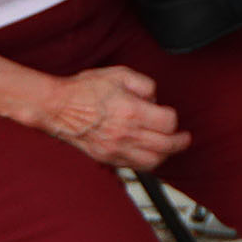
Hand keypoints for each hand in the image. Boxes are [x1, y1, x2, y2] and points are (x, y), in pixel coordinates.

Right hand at [42, 66, 190, 169]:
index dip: (173, 118)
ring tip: (169, 148)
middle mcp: (125, 133)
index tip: (170, 115)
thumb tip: (155, 99)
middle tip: (185, 138)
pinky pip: (134, 166)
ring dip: (165, 155)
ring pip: (151, 161)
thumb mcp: (121, 74)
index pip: (168, 123)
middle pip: (165, 146)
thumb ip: (145, 85)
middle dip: (180, 142)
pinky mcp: (106, 157)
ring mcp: (115, 148)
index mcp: (131, 111)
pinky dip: (146, 162)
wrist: (57, 107)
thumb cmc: (86, 89)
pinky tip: (149, 154)